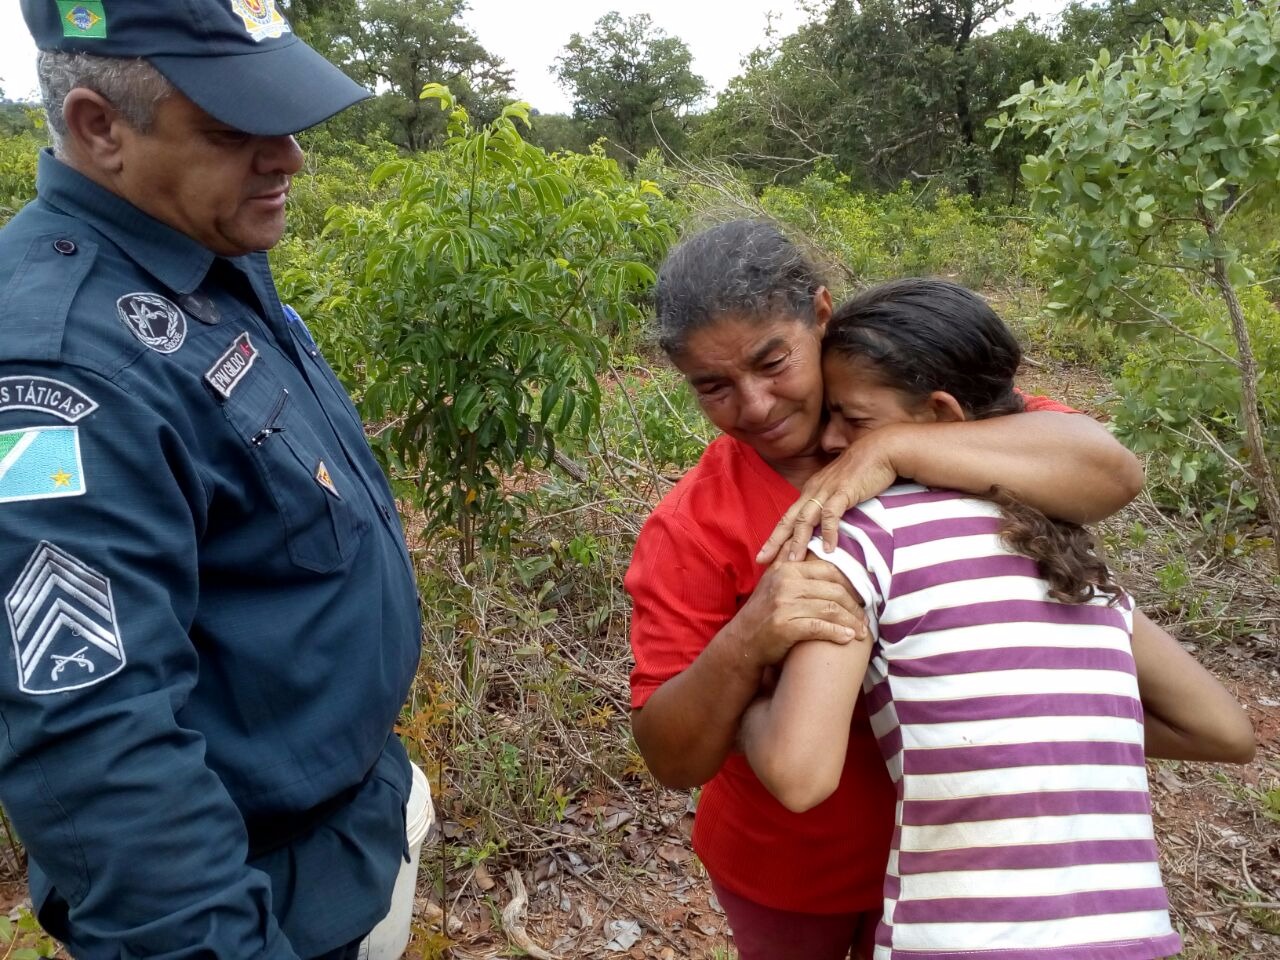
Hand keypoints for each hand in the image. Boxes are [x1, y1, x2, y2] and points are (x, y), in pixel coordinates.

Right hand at [729, 554, 868, 672]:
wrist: (741, 641)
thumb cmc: (762, 612)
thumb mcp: (772, 580)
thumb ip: (788, 560)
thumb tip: (803, 539)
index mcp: (787, 569)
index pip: (829, 571)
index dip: (850, 585)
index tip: (861, 598)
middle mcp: (786, 583)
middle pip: (834, 590)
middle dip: (854, 607)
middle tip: (865, 619)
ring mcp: (784, 604)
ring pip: (830, 609)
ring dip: (851, 623)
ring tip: (861, 632)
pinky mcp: (785, 626)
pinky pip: (820, 628)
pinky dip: (838, 634)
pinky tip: (848, 639)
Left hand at [756, 429, 902, 564]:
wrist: (881, 449)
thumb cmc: (863, 470)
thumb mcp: (840, 489)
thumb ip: (831, 505)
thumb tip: (828, 527)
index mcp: (811, 491)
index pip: (789, 517)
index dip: (776, 537)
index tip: (764, 555)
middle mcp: (813, 490)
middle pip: (789, 519)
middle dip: (775, 541)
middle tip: (762, 560)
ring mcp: (827, 490)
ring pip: (806, 518)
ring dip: (799, 541)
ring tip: (794, 561)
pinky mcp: (843, 492)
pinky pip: (832, 514)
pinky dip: (829, 532)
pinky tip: (829, 549)